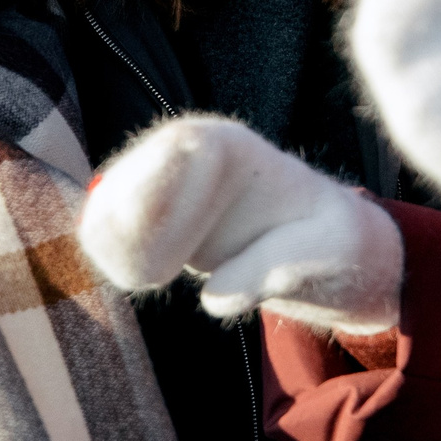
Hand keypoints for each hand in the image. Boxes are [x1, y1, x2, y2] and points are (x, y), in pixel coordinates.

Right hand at [80, 116, 404, 336]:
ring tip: (151, 278)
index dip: (160, 195)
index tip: (168, 260)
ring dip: (114, 249)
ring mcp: (166, 186)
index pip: (182, 146)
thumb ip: (280, 265)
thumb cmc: (335, 241)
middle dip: (129, 233)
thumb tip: (215, 294)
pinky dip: (112, 258)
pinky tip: (145, 276)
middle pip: (130, 175)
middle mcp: (192, 157)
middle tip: (152, 279)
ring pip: (107, 207)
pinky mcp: (152, 218)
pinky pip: (105, 232)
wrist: (327, 253)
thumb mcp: (333, 250)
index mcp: (237, 149)